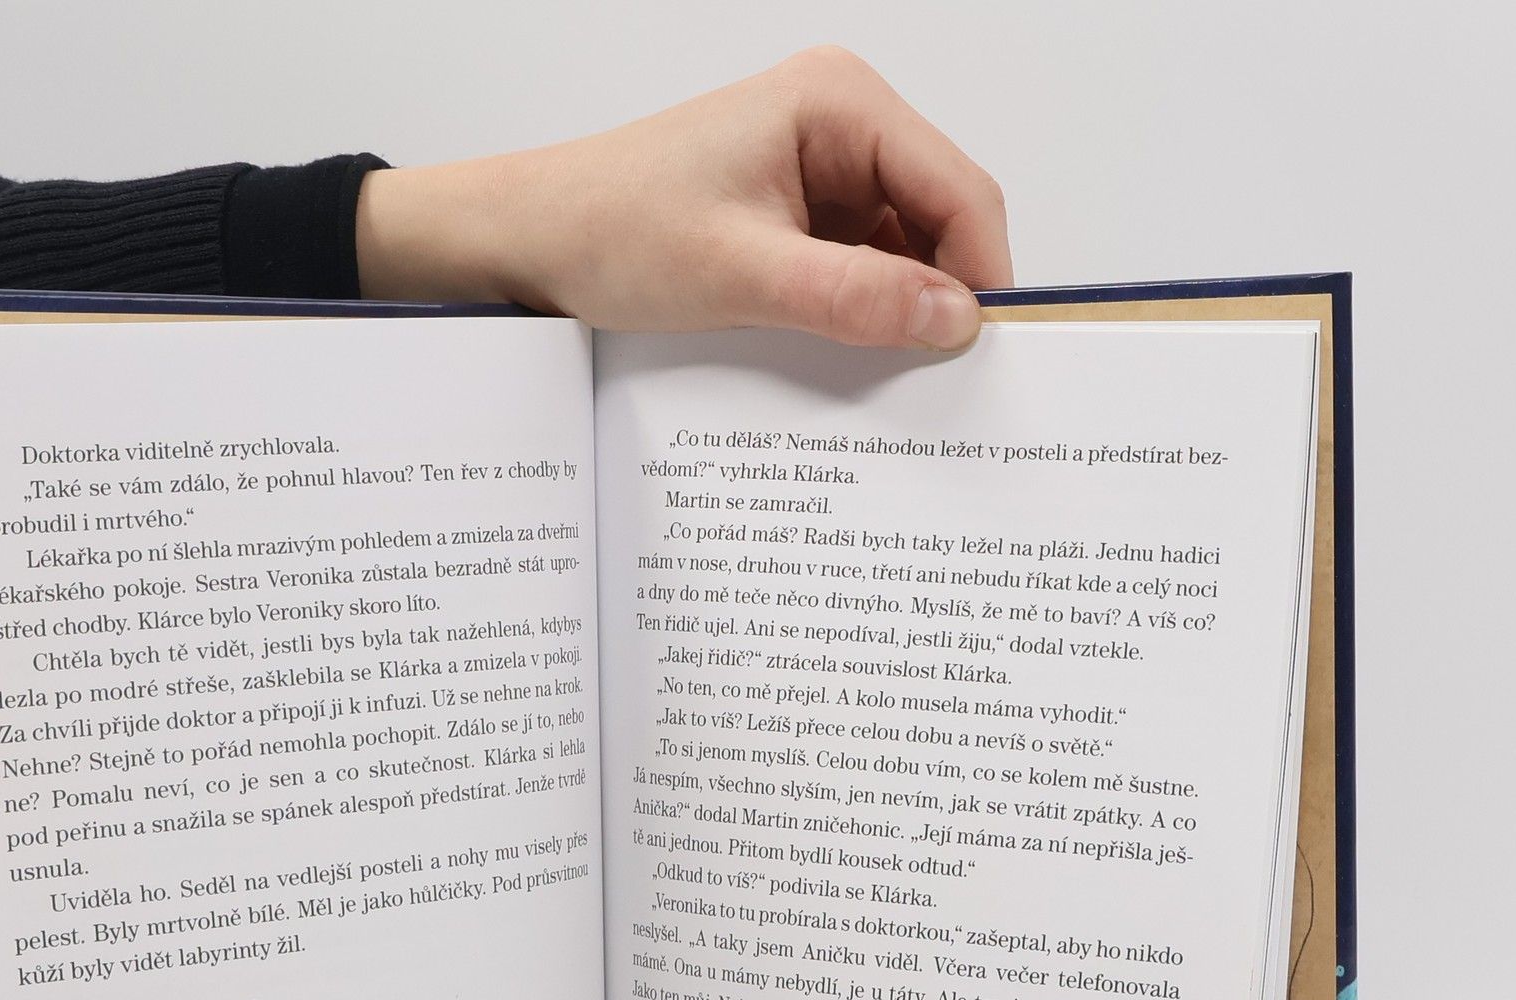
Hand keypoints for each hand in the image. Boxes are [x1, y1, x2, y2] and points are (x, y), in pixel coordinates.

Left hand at [357, 46, 1010, 349]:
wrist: (528, 241)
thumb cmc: (610, 231)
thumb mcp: (743, 275)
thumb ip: (855, 297)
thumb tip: (954, 320)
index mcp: (839, 103)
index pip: (959, 190)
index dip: (983, 274)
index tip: (988, 356)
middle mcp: (840, 122)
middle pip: (940, 218)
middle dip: (940, 294)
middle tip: (938, 381)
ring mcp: (818, 167)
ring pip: (903, 249)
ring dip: (896, 309)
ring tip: (880, 374)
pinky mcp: (795, 212)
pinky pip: (859, 264)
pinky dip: (861, 310)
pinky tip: (844, 354)